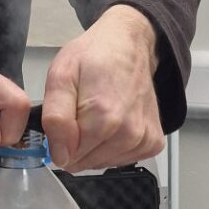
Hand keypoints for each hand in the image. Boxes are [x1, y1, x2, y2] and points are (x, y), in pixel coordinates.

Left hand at [41, 5, 163, 171]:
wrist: (129, 45)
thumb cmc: (94, 56)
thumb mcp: (61, 76)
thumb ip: (55, 118)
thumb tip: (60, 156)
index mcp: (104, 117)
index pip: (67, 156)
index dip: (59, 139)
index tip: (65, 116)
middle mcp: (129, 132)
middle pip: (84, 162)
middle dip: (75, 143)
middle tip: (81, 110)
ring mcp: (143, 139)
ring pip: (100, 163)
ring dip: (93, 145)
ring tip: (97, 113)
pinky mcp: (152, 143)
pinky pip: (120, 160)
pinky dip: (111, 147)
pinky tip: (112, 123)